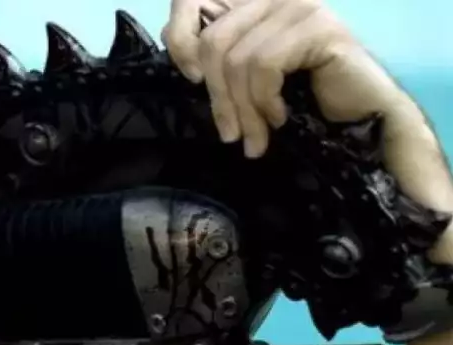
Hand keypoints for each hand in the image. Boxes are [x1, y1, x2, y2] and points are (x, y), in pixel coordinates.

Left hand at [161, 0, 410, 158]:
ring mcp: (298, 6)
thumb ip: (217, 60)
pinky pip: (265, 66)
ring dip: (243, 110)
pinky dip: (265, 101)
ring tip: (255, 137)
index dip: (179, 39)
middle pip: (213, 42)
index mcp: (250, 4)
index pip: (191, 0)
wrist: (359, 118)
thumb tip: (183, 61)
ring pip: (238, 60)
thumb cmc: (301, 99)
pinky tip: (280, 117)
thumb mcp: (246, 79)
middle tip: (231, 134)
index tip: (190, 80)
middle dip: (218, 97)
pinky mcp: (318, 26)